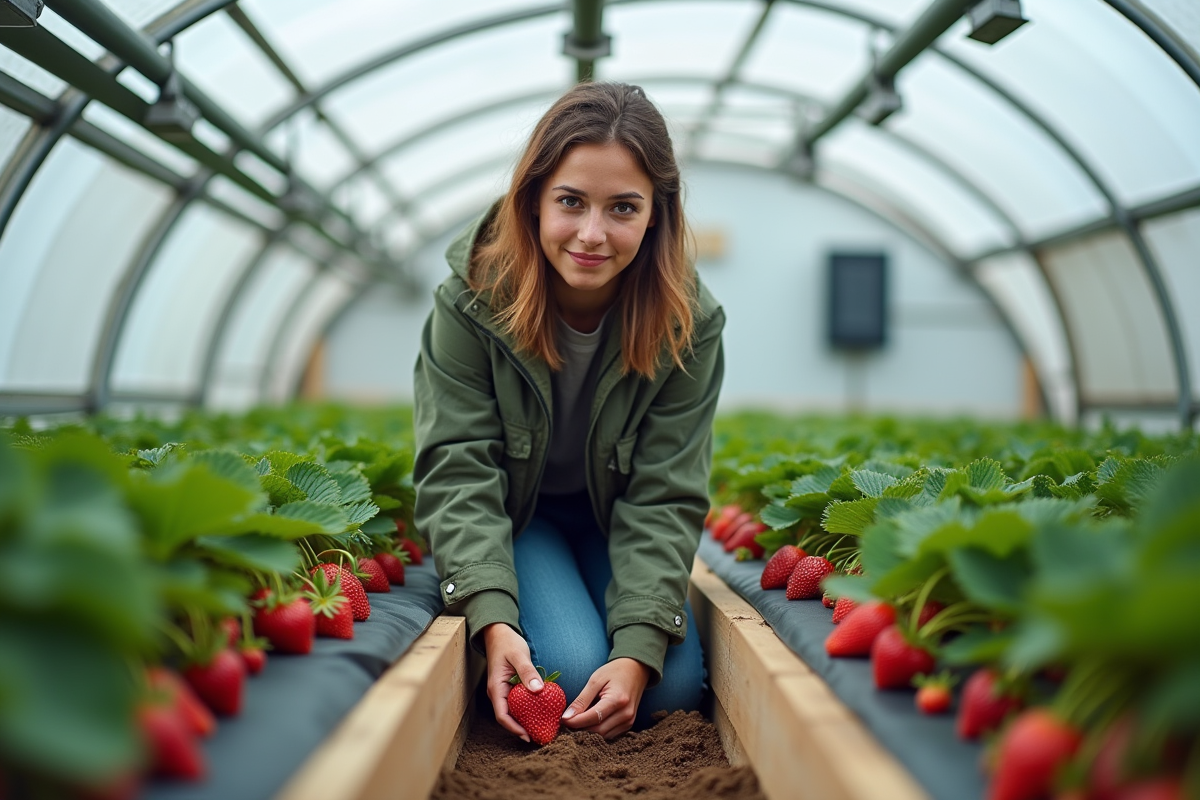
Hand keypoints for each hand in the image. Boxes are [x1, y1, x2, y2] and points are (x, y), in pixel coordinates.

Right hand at [481, 622, 543, 741]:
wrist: (499, 634)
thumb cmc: (507, 643)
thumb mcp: (519, 655)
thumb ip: (527, 671)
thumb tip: (538, 690)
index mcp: (496, 688)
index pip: (502, 716)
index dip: (514, 729)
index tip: (528, 736)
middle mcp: (498, 693)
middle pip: (508, 718)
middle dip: (522, 729)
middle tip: (540, 736)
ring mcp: (503, 691)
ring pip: (513, 712)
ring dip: (525, 721)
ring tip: (542, 728)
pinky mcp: (510, 688)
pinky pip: (518, 703)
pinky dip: (528, 710)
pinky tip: (541, 712)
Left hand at [560, 658, 650, 738]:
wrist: (636, 670)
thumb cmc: (614, 672)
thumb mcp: (595, 679)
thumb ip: (582, 700)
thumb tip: (567, 717)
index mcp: (618, 700)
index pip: (593, 717)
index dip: (575, 721)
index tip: (562, 719)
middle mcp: (626, 714)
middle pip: (598, 731)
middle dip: (580, 728)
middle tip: (567, 721)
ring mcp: (629, 721)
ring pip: (603, 736)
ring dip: (588, 731)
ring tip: (577, 721)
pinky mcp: (628, 725)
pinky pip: (609, 735)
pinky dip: (597, 731)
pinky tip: (589, 722)